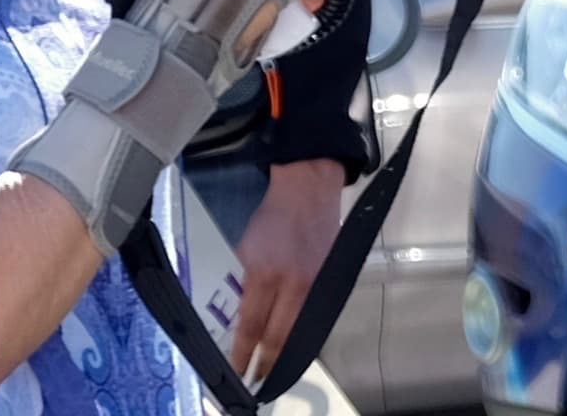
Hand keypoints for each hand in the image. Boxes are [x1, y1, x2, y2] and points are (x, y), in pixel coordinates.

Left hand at [228, 159, 343, 378]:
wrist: (309, 189)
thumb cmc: (272, 215)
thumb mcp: (246, 247)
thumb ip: (245, 282)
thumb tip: (242, 313)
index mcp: (266, 273)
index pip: (252, 326)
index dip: (243, 353)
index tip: (236, 370)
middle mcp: (294, 284)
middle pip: (279, 338)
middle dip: (265, 362)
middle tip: (254, 377)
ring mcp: (315, 284)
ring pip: (299, 331)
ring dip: (284, 352)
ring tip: (272, 366)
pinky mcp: (330, 281)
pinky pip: (315, 316)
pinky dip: (303, 332)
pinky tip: (293, 341)